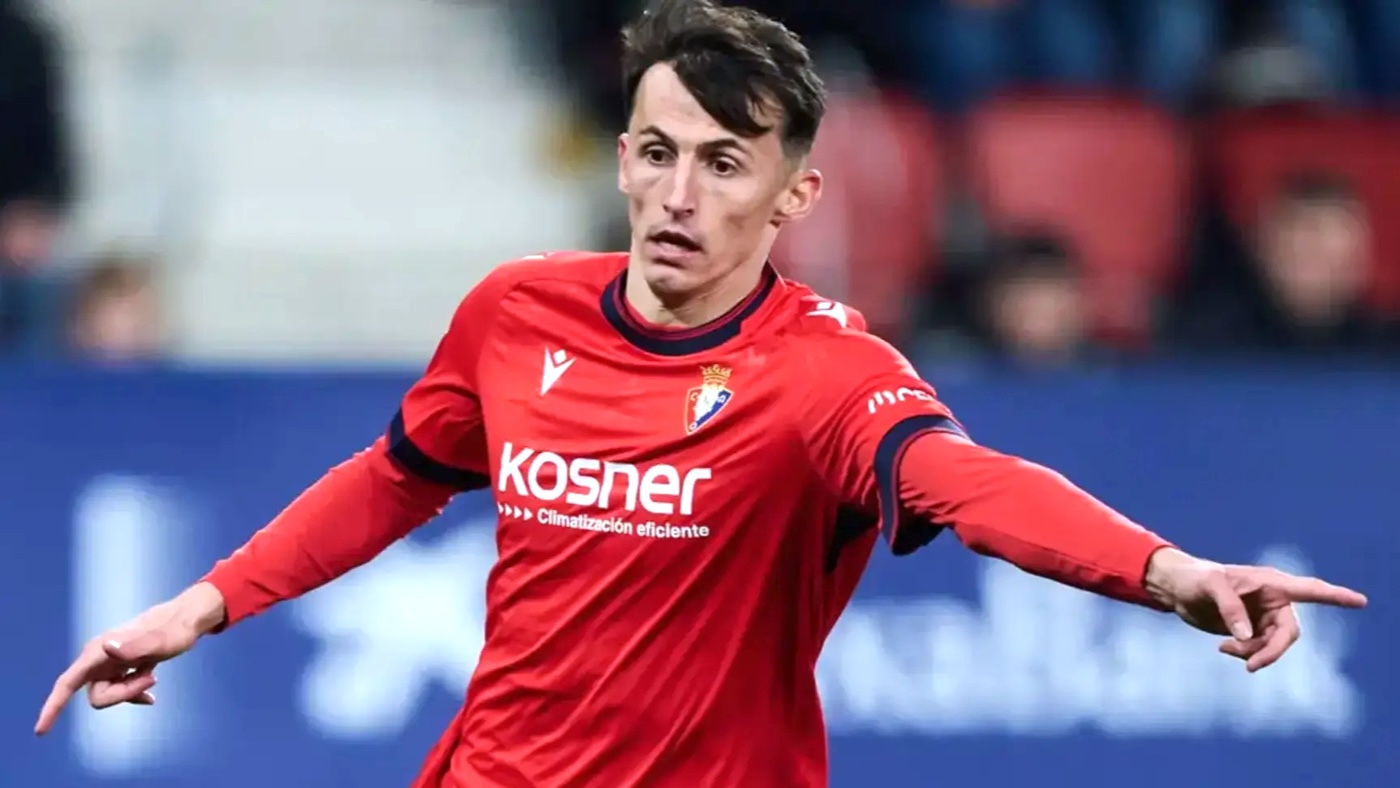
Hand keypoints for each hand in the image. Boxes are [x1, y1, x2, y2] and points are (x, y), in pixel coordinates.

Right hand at [34, 582, 225, 734]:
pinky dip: (134, 694)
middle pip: (96, 696)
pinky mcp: (120, 666)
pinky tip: (151, 697)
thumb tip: (106, 648)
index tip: (40, 730)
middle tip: (151, 680)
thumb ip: (134, 646)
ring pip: (109, 695)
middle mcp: (98, 657)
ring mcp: (108, 663)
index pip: (67, 683)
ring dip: (131, 692)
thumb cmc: (174, 629)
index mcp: (98, 651)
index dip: (52, 707)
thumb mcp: (160, 642)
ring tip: (153, 678)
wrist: (185, 619)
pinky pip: (120, 691)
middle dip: (122, 695)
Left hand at [1144, 548, 1366, 671]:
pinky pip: (1260, 650)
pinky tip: (1224, 648)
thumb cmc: (1196, 578)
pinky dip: (1246, 654)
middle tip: (1250, 666)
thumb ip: (1230, 608)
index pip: (1310, 590)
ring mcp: (1265, 617)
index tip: (1360, 602)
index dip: (1335, 597)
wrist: (1180, 590)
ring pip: (1275, 646)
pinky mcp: (1254, 631)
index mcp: (1272, 583)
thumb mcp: (1210, 586)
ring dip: (1254, 653)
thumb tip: (1245, 636)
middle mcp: (1274, 601)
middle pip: (1289, 633)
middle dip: (1272, 651)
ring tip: (1225, 648)